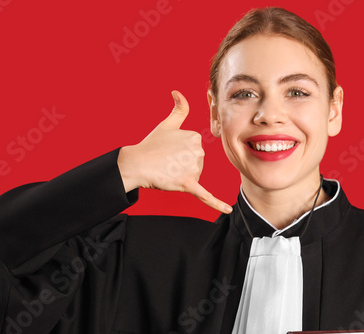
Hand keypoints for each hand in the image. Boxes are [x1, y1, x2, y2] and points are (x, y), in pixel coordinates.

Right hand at [117, 90, 232, 214]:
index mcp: (195, 138)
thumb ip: (178, 109)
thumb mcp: (166, 124)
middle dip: (183, 166)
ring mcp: (193, 168)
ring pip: (195, 177)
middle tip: (166, 162)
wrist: (136, 163)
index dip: (181, 153)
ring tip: (167, 171)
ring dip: (183, 177)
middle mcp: (197, 152)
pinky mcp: (188, 184)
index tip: (169, 151)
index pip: (195, 151)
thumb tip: (177, 92)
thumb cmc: (151, 145)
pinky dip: (216, 204)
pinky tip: (227, 211)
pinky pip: (205, 196)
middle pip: (196, 164)